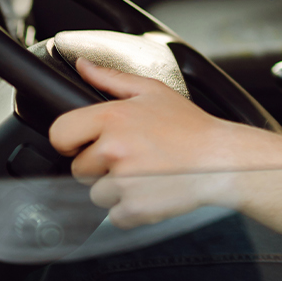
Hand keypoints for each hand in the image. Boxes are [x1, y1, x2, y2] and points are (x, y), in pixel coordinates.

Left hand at [49, 59, 249, 225]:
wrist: (221, 161)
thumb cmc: (191, 128)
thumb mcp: (153, 92)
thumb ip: (111, 78)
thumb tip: (83, 65)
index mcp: (114, 118)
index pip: (60, 134)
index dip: (70, 140)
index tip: (83, 143)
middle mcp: (114, 150)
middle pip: (78, 168)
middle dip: (99, 166)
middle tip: (131, 157)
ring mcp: (123, 182)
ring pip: (96, 194)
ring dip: (115, 189)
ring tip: (145, 173)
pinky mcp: (134, 209)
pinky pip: (114, 215)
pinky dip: (130, 209)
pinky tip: (151, 190)